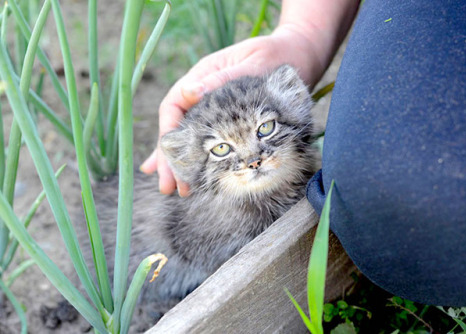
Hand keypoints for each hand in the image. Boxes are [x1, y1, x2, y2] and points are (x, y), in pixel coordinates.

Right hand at [140, 30, 321, 195]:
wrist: (299, 55)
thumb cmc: (277, 56)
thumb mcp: (254, 63)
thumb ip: (224, 78)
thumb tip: (190, 92)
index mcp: (203, 74)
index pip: (174, 106)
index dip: (168, 133)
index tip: (167, 159)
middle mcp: (202, 91)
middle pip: (177, 126)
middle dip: (170, 157)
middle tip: (167, 186)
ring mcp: (213, 105)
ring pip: (188, 136)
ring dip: (180, 163)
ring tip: (172, 189)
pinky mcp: (227, 117)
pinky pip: (206, 139)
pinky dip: (196, 158)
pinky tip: (188, 177)